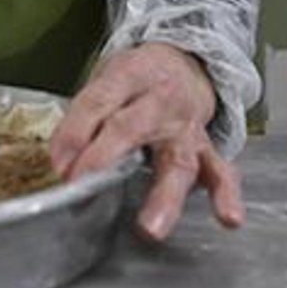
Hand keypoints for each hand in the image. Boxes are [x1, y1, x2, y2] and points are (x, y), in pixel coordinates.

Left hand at [49, 42, 243, 240]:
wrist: (186, 61)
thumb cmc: (137, 78)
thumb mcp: (105, 82)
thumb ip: (83, 119)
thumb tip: (61, 164)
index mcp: (130, 75)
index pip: (98, 102)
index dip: (75, 133)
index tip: (58, 165)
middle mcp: (160, 100)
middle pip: (131, 128)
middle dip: (105, 159)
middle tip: (83, 187)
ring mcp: (186, 127)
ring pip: (177, 160)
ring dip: (163, 196)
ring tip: (152, 227)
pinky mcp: (205, 148)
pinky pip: (220, 171)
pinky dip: (225, 194)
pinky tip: (228, 216)